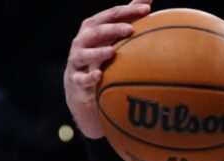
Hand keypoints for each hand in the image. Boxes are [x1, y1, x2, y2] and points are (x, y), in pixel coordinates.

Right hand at [64, 0, 152, 138]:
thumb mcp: (113, 38)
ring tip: (113, 52)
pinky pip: (81, 78)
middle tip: (130, 29)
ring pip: (85, 54)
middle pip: (97, 31)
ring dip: (98, 53)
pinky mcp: (75, 80)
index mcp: (93, 28)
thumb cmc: (101, 56)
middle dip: (113, 29)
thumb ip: (128, 18)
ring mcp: (77, 60)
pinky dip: (89, 77)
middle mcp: (82, 41)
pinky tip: (99, 76)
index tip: (147, 9)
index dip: (127, 11)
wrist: (80, 88)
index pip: (111, 15)